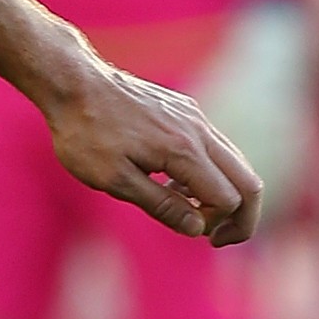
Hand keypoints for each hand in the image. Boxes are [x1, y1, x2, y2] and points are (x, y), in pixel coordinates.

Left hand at [42, 59, 264, 246]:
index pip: (229, 199)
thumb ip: (160, 205)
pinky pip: (214, 146)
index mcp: (184, 150)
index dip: (218, 225)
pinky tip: (172, 180)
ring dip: (223, 192)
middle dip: (242, 216)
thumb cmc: (84, 132)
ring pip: (234, 162)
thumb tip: (197, 228)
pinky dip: (209, 171)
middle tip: (216, 237)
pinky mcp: (183, 108)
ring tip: (185, 207)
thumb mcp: (113, 179)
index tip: (193, 233)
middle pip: (248, 182)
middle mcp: (198, 129)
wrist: (70, 81)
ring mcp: (193, 115)